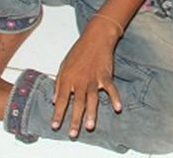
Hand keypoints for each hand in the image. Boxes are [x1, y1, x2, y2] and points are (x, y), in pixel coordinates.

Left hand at [51, 19, 121, 136]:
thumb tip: (54, 99)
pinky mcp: (105, 75)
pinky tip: (118, 108)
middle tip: (73, 134)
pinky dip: (115, 98)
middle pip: (77, 103)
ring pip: (92, 99)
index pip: (61, 99)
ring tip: (90, 126)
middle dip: (75, 120)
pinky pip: (111, 89)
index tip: (55, 126)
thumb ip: (58, 83)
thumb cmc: (78, 51)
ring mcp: (93, 79)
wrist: (95, 38)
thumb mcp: (63, 65)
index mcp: (68, 78)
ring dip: (91, 113)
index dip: (58, 113)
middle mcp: (80, 81)